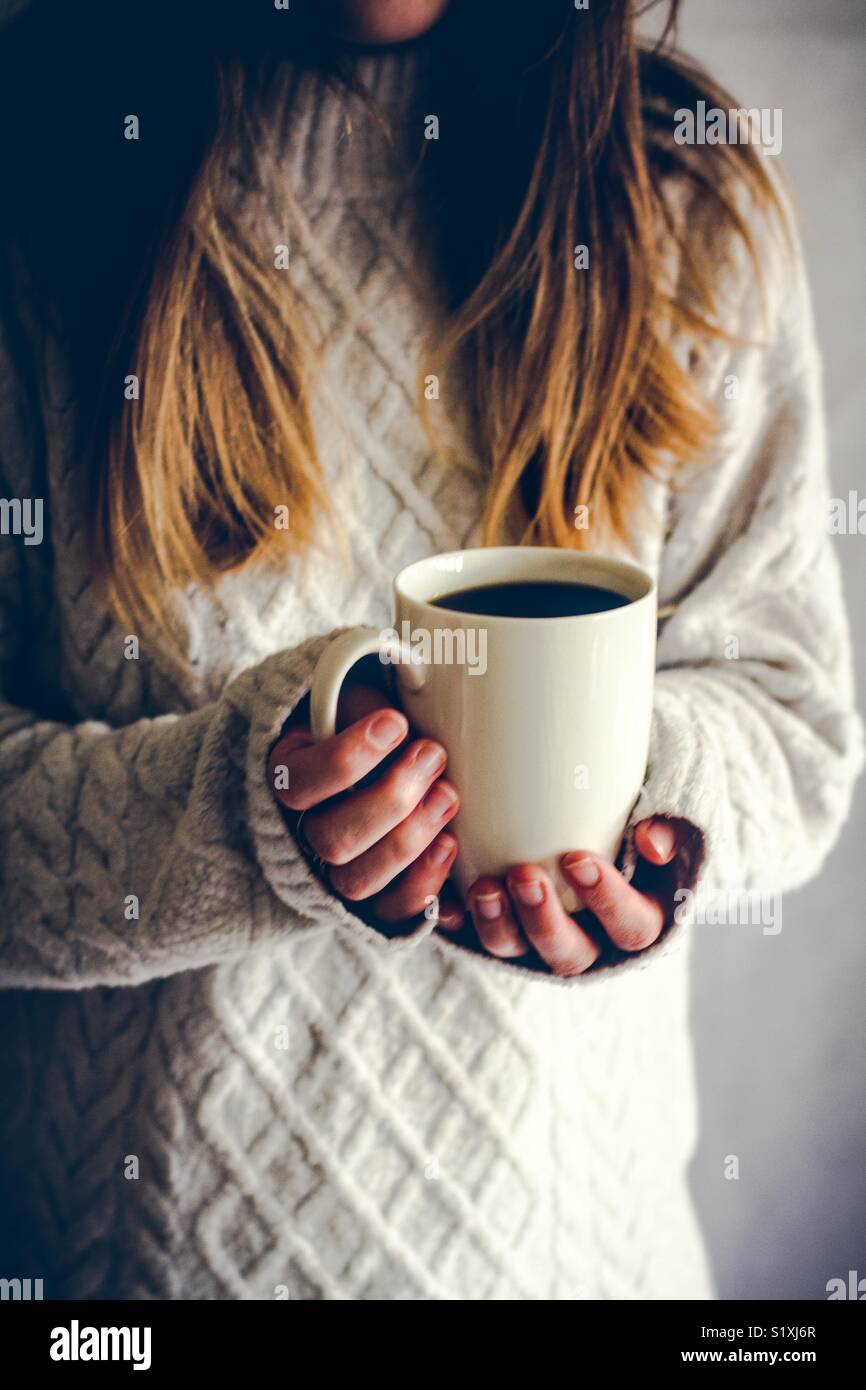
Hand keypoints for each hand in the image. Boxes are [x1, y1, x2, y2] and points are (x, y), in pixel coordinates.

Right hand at [267, 682, 464, 930]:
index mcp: (285, 775)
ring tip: (448, 794)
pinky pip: (388, 912)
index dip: (349, 757)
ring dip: (410, 840)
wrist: (368, 758)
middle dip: (391, 799)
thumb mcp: (351, 694)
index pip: (300, 782)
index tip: (395, 722)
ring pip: (356, 882)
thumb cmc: (362, 719)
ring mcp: (332, 870)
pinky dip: (422, 886)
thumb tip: (414, 672)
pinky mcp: (370, 896)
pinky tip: (450, 845)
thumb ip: (364, 692)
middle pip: (331, 840)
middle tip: (433, 754)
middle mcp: (300, 830)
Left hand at [442, 817, 694, 976]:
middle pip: (569, 955)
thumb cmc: (635, 803)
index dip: (607, 902)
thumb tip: (651, 840)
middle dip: (544, 921)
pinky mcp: (500, 924)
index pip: (632, 927)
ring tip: (483, 888)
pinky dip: (454, 921)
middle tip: (524, 876)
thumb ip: (670, 818)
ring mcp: (538, 937)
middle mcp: (589, 938)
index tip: (578, 860)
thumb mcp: (667, 806)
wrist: (590, 803)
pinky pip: (470, 936)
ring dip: (498, 924)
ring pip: (517, 951)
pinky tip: (440, 901)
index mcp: (638, 915)